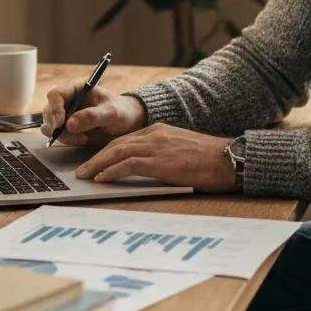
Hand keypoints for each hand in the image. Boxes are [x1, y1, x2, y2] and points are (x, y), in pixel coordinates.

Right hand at [41, 80, 145, 146]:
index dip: (54, 108)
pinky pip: (58, 135)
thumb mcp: (111, 113)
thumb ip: (92, 116)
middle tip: (70, 135)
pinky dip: (67, 140)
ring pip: (50, 125)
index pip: (56, 94)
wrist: (127, 122)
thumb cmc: (121, 111)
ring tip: (82, 137)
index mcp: (77, 88)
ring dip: (62, 135)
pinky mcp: (68, 128)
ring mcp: (66, 114)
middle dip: (56, 126)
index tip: (60, 123)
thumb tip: (70, 124)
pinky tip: (81, 139)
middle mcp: (68, 100)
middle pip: (49, 111)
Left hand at [74, 123, 237, 192]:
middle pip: (117, 144)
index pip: (126, 139)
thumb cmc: (209, 160)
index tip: (95, 161)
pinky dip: (112, 170)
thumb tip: (146, 168)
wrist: (228, 159)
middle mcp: (156, 134)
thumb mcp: (181, 151)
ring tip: (85, 175)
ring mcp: (158, 146)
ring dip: (98, 164)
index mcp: (160, 130)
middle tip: (82, 170)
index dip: (107, 151)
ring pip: (118, 152)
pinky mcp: (160, 161)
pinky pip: (129, 164)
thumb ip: (162, 154)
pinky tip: (102, 179)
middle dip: (97, 157)